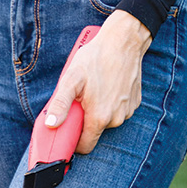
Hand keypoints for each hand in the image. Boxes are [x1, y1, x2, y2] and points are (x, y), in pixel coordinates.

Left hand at [44, 11, 151, 153]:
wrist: (123, 41)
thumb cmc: (96, 57)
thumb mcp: (72, 78)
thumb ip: (61, 104)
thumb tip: (51, 125)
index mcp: (99, 118)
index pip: (85, 146)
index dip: (74, 140)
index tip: (68, 127)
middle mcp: (116, 119)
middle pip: (95, 131)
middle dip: (85, 119)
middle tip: (80, 99)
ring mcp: (128, 111)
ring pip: (108, 120)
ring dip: (99, 110)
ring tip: (94, 89)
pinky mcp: (135, 102)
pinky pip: (119, 110)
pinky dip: (111, 102)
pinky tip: (107, 85)